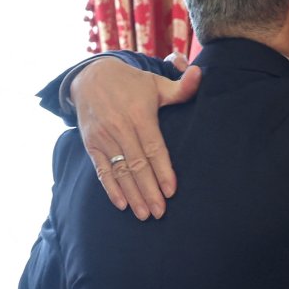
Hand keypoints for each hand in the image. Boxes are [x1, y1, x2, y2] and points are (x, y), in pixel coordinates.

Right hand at [72, 54, 201, 219]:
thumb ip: (180, 87)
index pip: (153, 148)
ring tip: (144, 214)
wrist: (89, 76)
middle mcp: (120, 128)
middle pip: (137, 165)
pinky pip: (101, 169)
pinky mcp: (91, 144)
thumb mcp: (155, 82)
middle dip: (149, 191)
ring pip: (120, 171)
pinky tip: (121, 204)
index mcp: (139, 114)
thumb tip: (199, 74)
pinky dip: (110, 188)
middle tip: (159, 212)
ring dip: (132, 194)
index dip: (162, 170)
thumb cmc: (130, 84)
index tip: (171, 191)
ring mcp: (103, 137)